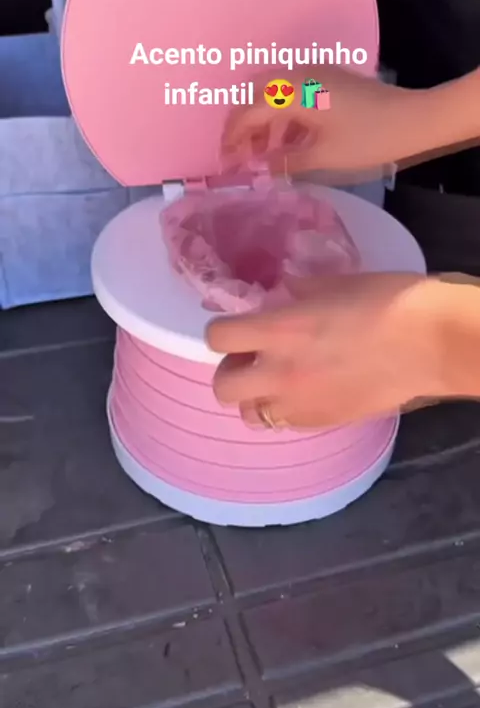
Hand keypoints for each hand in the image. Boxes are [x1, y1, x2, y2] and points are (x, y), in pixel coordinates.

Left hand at [206, 273, 449, 428]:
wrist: (429, 343)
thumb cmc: (385, 301)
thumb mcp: (334, 284)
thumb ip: (299, 293)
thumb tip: (284, 293)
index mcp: (278, 330)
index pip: (216, 338)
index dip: (223, 331)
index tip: (239, 326)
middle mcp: (279, 372)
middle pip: (221, 387)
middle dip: (230, 372)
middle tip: (253, 359)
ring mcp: (299, 403)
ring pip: (250, 415)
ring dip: (255, 398)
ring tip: (278, 381)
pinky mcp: (322, 422)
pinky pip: (285, 424)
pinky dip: (286, 410)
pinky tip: (308, 392)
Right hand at [222, 65, 415, 178]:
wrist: (414, 120)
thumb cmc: (368, 140)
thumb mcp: (322, 157)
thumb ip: (283, 162)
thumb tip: (255, 170)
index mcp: (293, 91)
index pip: (247, 111)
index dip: (232, 139)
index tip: (225, 164)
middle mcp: (298, 75)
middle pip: (254, 95)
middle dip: (242, 126)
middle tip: (240, 157)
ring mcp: (314, 75)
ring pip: (272, 94)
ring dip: (262, 122)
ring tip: (262, 155)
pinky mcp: (327, 81)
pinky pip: (292, 95)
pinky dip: (281, 117)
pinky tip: (287, 144)